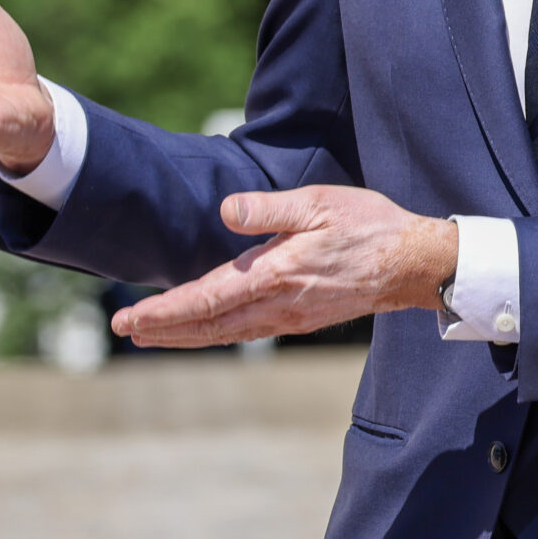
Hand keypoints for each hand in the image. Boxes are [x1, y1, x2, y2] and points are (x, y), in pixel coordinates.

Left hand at [112, 186, 458, 346]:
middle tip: (123, 329)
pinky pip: (247, 331)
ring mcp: (289, 317)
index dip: (163, 311)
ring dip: (184, 335)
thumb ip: (269, 210)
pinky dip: (215, 332)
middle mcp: (277, 304)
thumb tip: (229, 210)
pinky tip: (202, 330)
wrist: (414, 264)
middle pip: (207, 324)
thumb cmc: (368, 226)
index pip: (205, 299)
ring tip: (150, 334)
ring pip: (225, 332)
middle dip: (162, 328)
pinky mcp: (300, 318)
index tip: (129, 318)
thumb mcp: (318, 203)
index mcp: (275, 275)